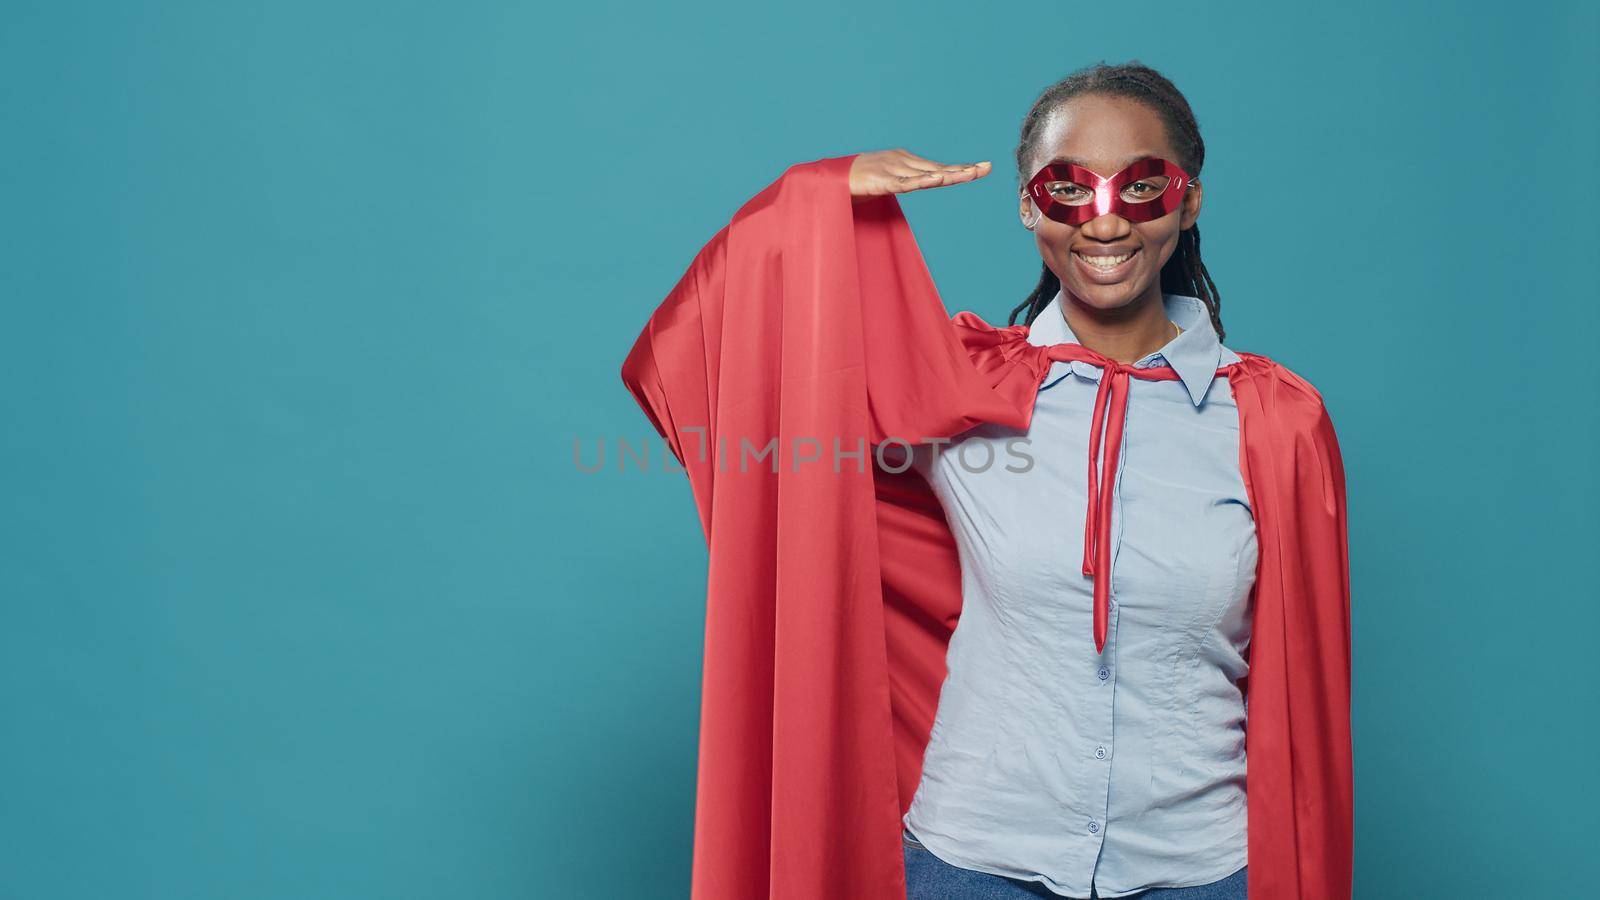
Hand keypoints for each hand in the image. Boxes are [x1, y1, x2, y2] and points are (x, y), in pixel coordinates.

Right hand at [848, 149, 990, 199]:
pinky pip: (903, 183)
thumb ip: (907, 182)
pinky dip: (921, 181)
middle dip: (963, 170)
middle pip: (938, 169)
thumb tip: (926, 182)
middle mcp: (902, 163)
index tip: (983, 168)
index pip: (938, 168)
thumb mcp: (888, 182)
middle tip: (987, 168)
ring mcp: (892, 170)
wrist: (829, 177)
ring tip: (970, 174)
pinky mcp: (880, 182)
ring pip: (926, 175)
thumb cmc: (858, 181)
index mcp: (906, 163)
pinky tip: (937, 179)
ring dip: (949, 175)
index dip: (960, 169)